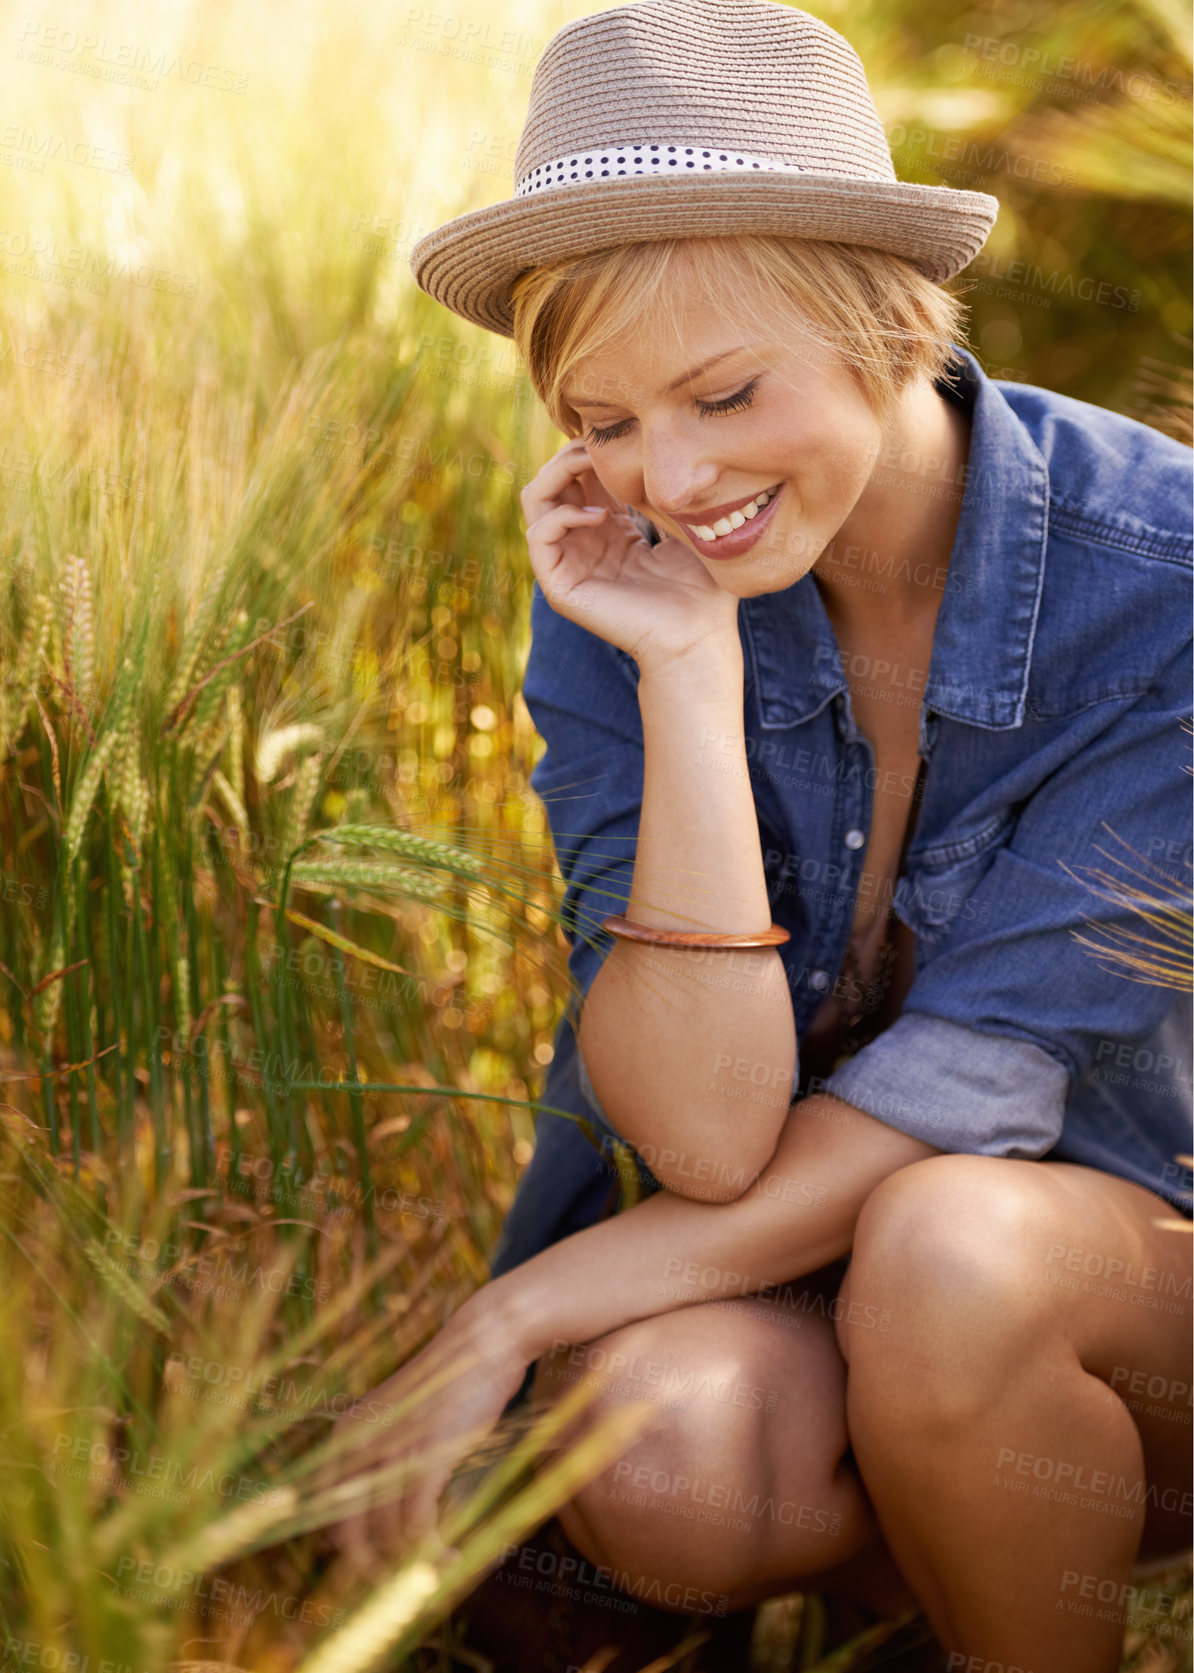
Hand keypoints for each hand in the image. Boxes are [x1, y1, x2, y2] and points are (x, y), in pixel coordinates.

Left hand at [321, 1297, 529, 1570]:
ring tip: (437, 1572)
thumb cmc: (452, 1381)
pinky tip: (450, 1559)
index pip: (328, 1514)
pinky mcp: (426, 1458)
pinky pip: (418, 1527)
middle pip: (351, 1535)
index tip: (374, 1575)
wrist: (485, 1342)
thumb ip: (388, 1456)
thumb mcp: (406, 1417)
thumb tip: (386, 1516)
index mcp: (346, 1433)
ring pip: (387, 1536)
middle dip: (374, 1571)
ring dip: (412, 1565)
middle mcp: (358, 1444)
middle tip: (401, 1589)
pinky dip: (432, 1552)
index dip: (350, 1553)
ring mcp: (391, 1451)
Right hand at [520, 437, 739, 669]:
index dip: (592, 448)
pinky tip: (601, 517)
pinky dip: (561, 515)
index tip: (621, 436)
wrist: (699, 636)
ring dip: (557, 472)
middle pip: (552, 480)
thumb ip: (658, 487)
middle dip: (571, 452)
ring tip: (589, 464)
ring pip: (535, 501)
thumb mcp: (682, 522)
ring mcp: (569, 565)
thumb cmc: (703, 587)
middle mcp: (583, 544)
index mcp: (609, 530)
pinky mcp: (561, 587)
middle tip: (600, 443)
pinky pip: (537, 536)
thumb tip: (646, 445)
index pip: (581, 475)